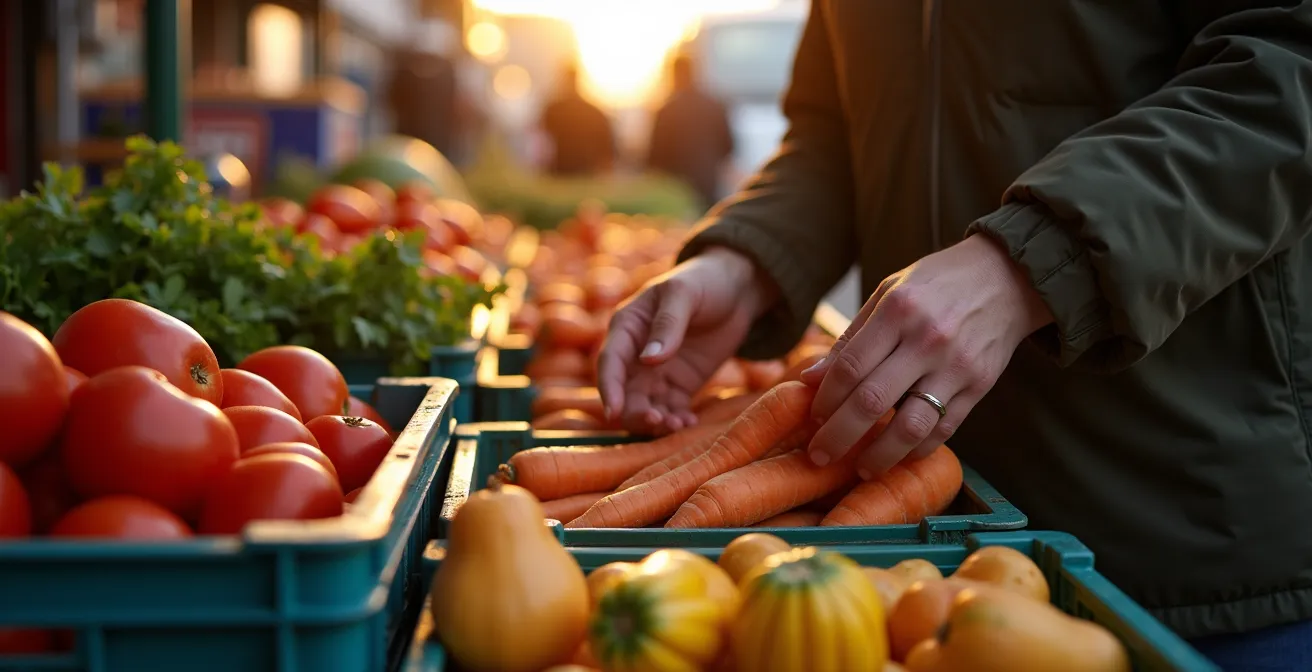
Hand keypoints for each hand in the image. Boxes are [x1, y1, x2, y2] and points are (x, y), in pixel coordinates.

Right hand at [598, 247, 777, 434]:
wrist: (736, 290)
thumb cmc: (703, 281)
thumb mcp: (684, 294)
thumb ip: (667, 325)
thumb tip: (649, 359)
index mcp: (627, 327)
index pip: (610, 362)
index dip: (609, 388)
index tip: (614, 413)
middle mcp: (635, 354)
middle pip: (625, 392)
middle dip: (636, 412)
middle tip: (658, 421)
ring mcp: (657, 372)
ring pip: (646, 405)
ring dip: (656, 421)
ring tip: (678, 426)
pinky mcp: (679, 385)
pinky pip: (671, 409)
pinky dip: (676, 420)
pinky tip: (690, 424)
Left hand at [800, 234, 1053, 476]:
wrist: (1008, 277)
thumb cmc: (938, 282)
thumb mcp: (890, 291)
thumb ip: (852, 336)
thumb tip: (810, 378)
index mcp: (898, 310)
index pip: (850, 367)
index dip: (825, 399)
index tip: (813, 417)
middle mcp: (927, 339)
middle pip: (872, 401)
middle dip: (839, 435)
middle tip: (820, 455)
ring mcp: (956, 366)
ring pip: (911, 426)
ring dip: (880, 455)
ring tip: (861, 468)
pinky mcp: (980, 386)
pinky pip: (944, 429)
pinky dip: (919, 449)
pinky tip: (900, 455)